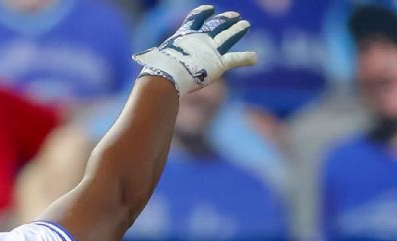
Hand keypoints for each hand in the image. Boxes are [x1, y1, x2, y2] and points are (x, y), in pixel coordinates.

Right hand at [133, 5, 255, 94]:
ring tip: (245, 24)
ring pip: (228, 36)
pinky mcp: (219, 62)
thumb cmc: (155, 70)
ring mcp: (211, 49)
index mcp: (183, 35)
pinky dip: (246, 58)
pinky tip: (255, 58)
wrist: (166, 76)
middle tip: (233, 15)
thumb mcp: (152, 60)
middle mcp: (200, 38)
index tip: (209, 9)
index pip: (194, 20)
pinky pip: (235, 59)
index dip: (202, 13)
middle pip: (215, 24)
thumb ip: (153, 60)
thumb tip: (140, 64)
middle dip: (224, 19)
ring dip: (237, 30)